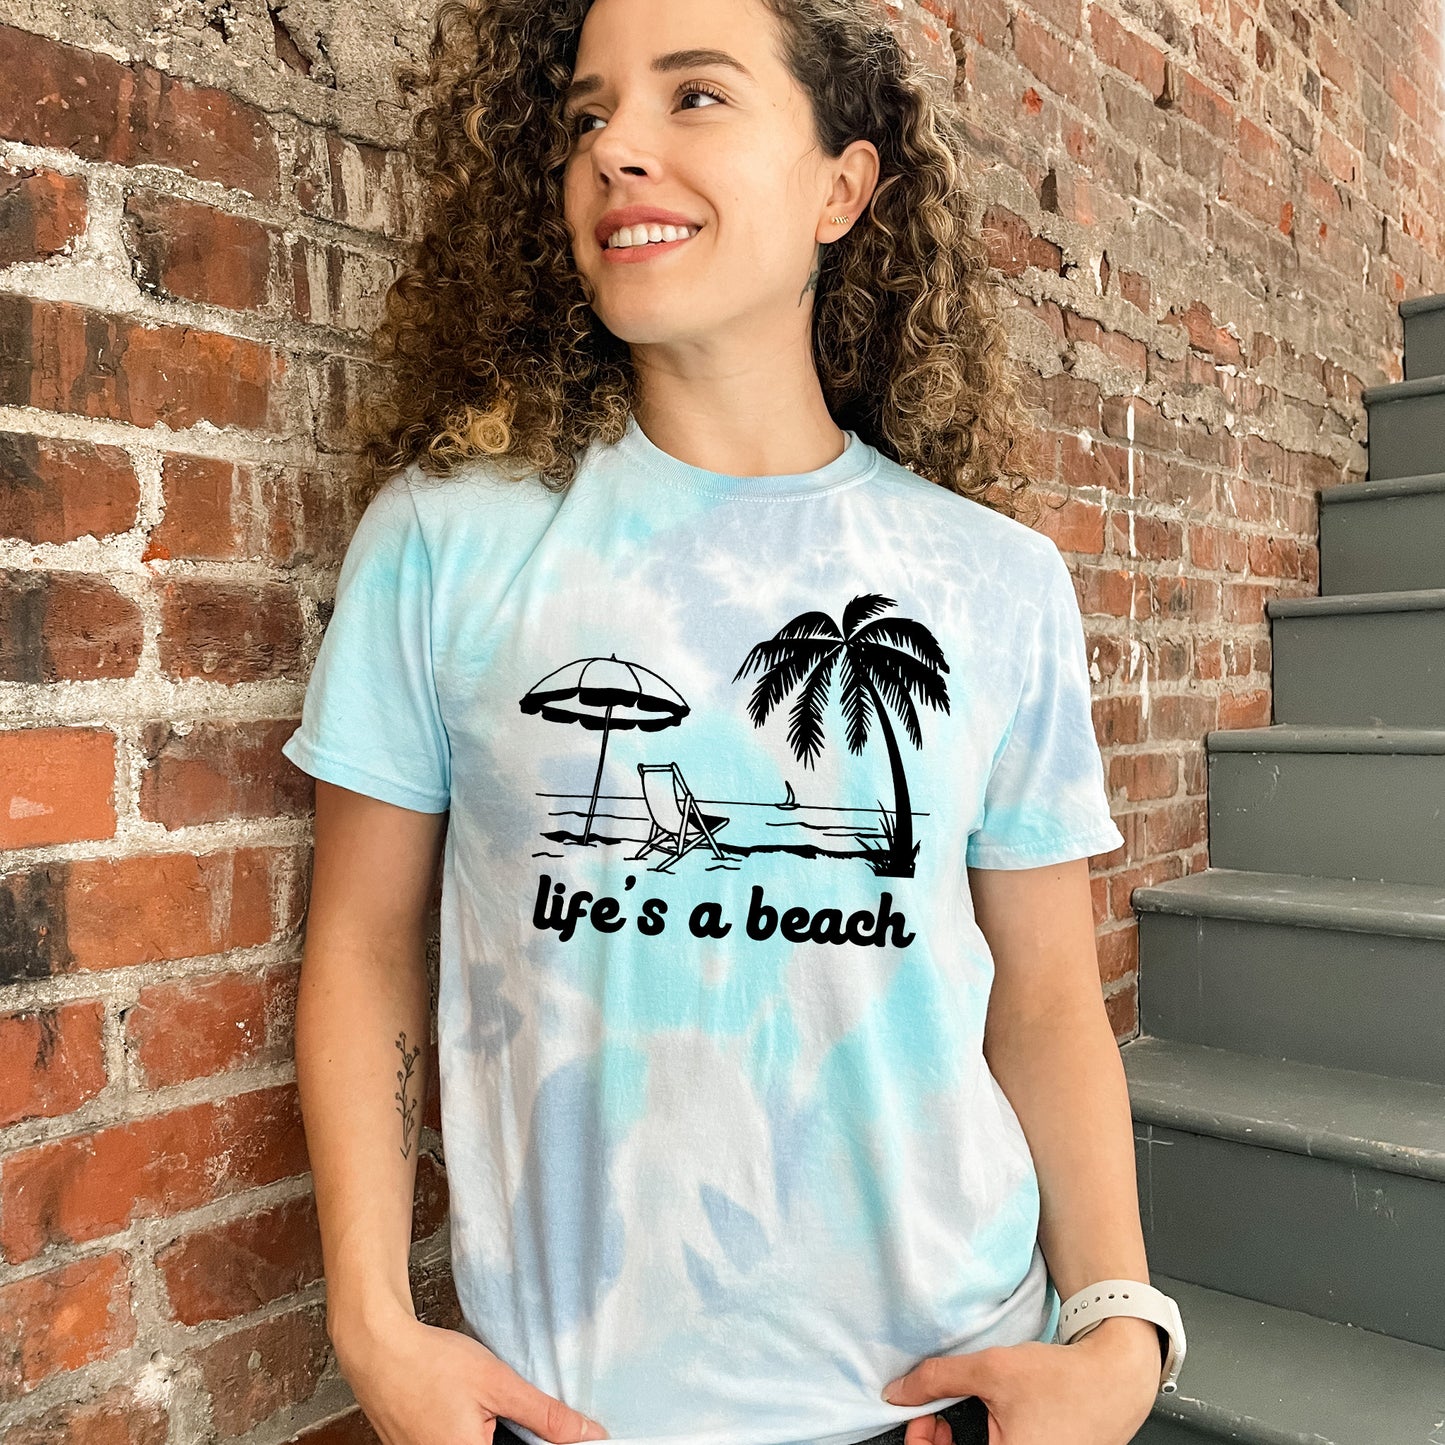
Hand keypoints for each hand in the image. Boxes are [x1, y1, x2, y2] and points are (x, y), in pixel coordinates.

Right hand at [331, 1303, 608, 1444]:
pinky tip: (467, 1408)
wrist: (378, 1348)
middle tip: (504, 1407)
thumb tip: (590, 1434)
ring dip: (495, 1433)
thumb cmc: (431, 1363)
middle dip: (516, 1437)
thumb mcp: (498, 1384)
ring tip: (482, 1405)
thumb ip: (545, 1415)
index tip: (545, 1428)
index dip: (538, 1441)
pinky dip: (470, 1431)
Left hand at [880, 1315, 1161, 1444]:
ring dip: (958, 1444)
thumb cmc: (1064, 1380)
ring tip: (955, 1413)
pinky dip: (982, 1444)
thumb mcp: (992, 1369)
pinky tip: (980, 1423)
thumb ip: (938, 1380)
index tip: (918, 1419)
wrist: (1115, 1379)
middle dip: (937, 1443)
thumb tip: (899, 1392)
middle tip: (932, 1414)